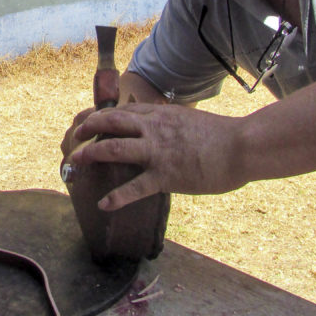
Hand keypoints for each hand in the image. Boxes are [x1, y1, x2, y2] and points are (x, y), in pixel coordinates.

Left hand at [64, 102, 243, 210]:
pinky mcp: (166, 175)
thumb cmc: (221, 135)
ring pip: (114, 148)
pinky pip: (136, 187)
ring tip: (75, 163)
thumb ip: (169, 122)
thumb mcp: (189, 120)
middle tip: (73, 138)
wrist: (242, 146)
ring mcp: (158, 151)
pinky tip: (104, 204)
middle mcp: (154, 129)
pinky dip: (117, 197)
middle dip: (87, 129)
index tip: (84, 121)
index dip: (98, 115)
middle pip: (110, 122)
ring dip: (90, 155)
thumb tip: (157, 125)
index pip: (121, 111)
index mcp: (160, 115)